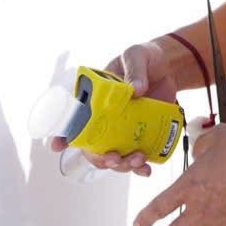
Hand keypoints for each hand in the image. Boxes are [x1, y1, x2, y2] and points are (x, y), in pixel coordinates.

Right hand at [46, 41, 177, 177]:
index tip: (57, 146)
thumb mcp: (135, 55)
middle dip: (100, 158)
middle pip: (94, 147)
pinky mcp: (142, 135)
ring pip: (115, 157)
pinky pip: (137, 157)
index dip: (64, 134)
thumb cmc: (144, 58)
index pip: (75, 118)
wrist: (168, 67)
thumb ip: (134, 70)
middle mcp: (106, 118)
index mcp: (97, 98)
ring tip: (138, 158)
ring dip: (122, 165)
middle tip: (114, 157)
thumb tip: (135, 90)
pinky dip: (140, 168)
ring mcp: (124, 129)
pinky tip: (146, 169)